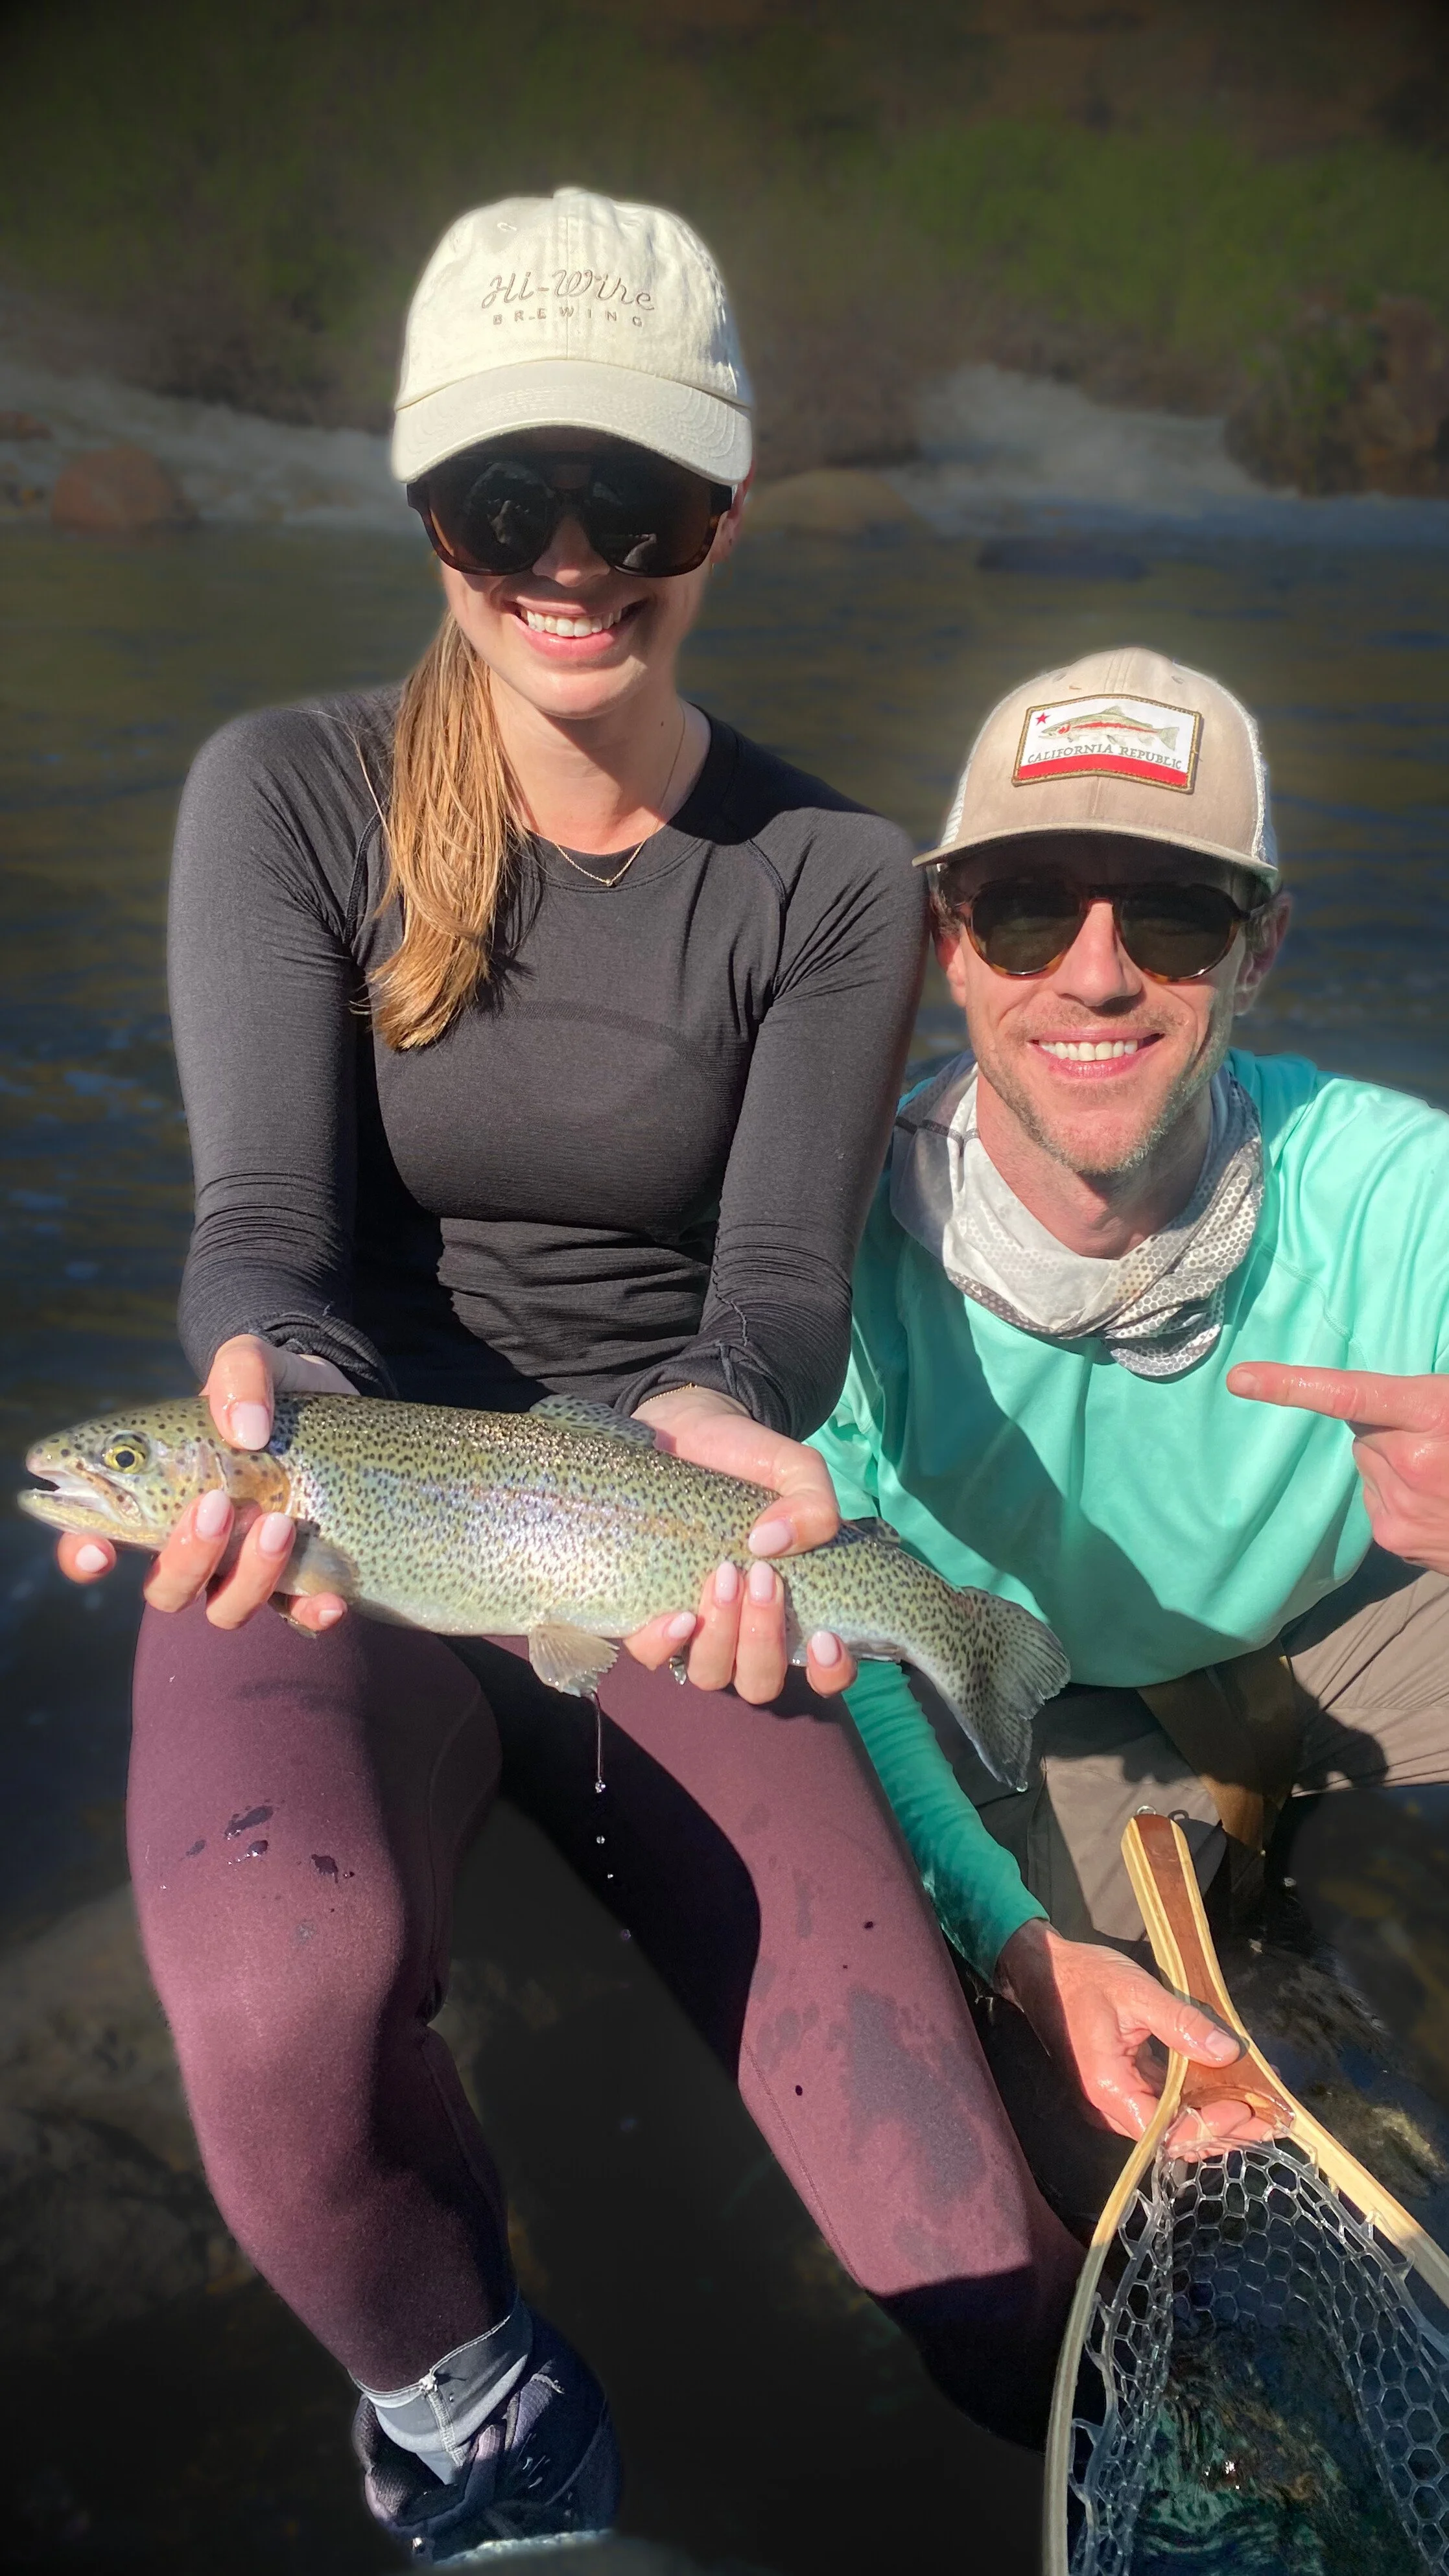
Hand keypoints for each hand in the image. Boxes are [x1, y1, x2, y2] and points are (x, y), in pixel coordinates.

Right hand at [57, 1333, 356, 1631]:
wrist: (329, 1395)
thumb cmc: (267, 1387)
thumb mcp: (252, 1360)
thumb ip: (240, 1373)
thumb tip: (245, 1429)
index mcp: (156, 1493)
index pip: (97, 1538)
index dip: (84, 1553)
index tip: (99, 1549)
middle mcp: (195, 1541)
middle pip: (166, 1588)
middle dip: (186, 1559)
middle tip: (217, 1505)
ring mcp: (245, 1565)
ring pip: (225, 1609)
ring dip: (248, 1578)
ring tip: (281, 1523)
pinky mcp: (301, 1574)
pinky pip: (298, 1616)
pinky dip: (312, 1613)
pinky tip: (330, 1597)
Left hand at [622, 1386, 855, 1703]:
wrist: (683, 1430)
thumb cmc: (747, 1459)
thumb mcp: (794, 1468)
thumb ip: (814, 1502)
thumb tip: (775, 1544)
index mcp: (792, 1608)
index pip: (824, 1672)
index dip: (829, 1672)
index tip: (825, 1636)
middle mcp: (745, 1631)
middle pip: (760, 1682)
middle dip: (763, 1641)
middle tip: (763, 1577)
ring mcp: (697, 1628)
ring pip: (712, 1674)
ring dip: (721, 1638)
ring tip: (724, 1576)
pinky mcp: (648, 1612)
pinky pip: (653, 1655)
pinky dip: (666, 1643)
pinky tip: (678, 1613)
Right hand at [994, 1920, 1283, 2158]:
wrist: (1042, 1969)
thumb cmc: (1086, 1977)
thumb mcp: (1136, 1992)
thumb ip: (1181, 2023)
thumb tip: (1227, 2053)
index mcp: (1109, 2087)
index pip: (1165, 2130)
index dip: (1208, 2127)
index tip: (1244, 2108)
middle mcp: (1108, 2106)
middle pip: (1171, 2137)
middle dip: (1220, 2131)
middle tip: (1266, 2122)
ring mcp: (1112, 2101)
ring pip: (1168, 2125)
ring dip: (1210, 2121)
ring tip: (1255, 2113)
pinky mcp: (1119, 2087)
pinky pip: (1159, 2107)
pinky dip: (1191, 2104)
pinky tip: (1222, 2093)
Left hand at [1229, 1364, 1448, 1576]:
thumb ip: (1425, 1400)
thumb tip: (1378, 1402)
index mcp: (1435, 1416)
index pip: (1350, 1394)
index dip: (1291, 1384)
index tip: (1241, 1380)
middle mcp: (1412, 1463)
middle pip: (1363, 1430)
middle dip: (1387, 1428)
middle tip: (1438, 1437)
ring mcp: (1402, 1508)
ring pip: (1369, 1465)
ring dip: (1394, 1461)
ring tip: (1445, 1471)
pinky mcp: (1396, 1539)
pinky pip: (1377, 1498)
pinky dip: (1397, 1492)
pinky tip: (1438, 1498)